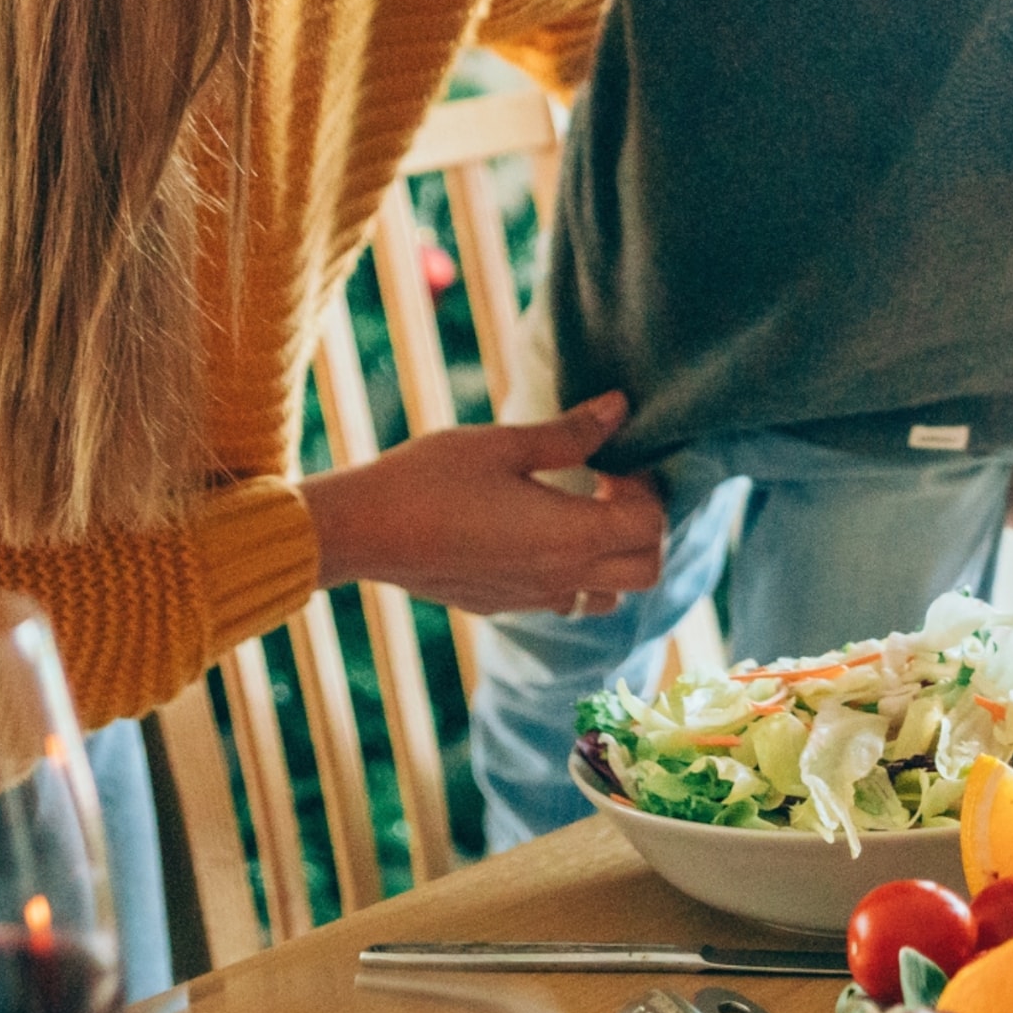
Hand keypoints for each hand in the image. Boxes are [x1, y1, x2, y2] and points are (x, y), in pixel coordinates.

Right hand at [302, 391, 665, 615]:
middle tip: (610, 483)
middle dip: (645, 526)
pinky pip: (566, 601)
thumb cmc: (430, 478)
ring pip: (610, 595)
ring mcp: (531, 599)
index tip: (616, 460)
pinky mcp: (503, 606)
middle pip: (646, 570)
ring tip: (582, 510)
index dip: (648, 489)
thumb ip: (570, 432)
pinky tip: (540, 530)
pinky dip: (577, 572)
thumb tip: (621, 407)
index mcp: (568, 537)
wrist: (361, 531)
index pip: (650, 527)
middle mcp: (559, 578)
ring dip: (614, 555)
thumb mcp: (504, 443)